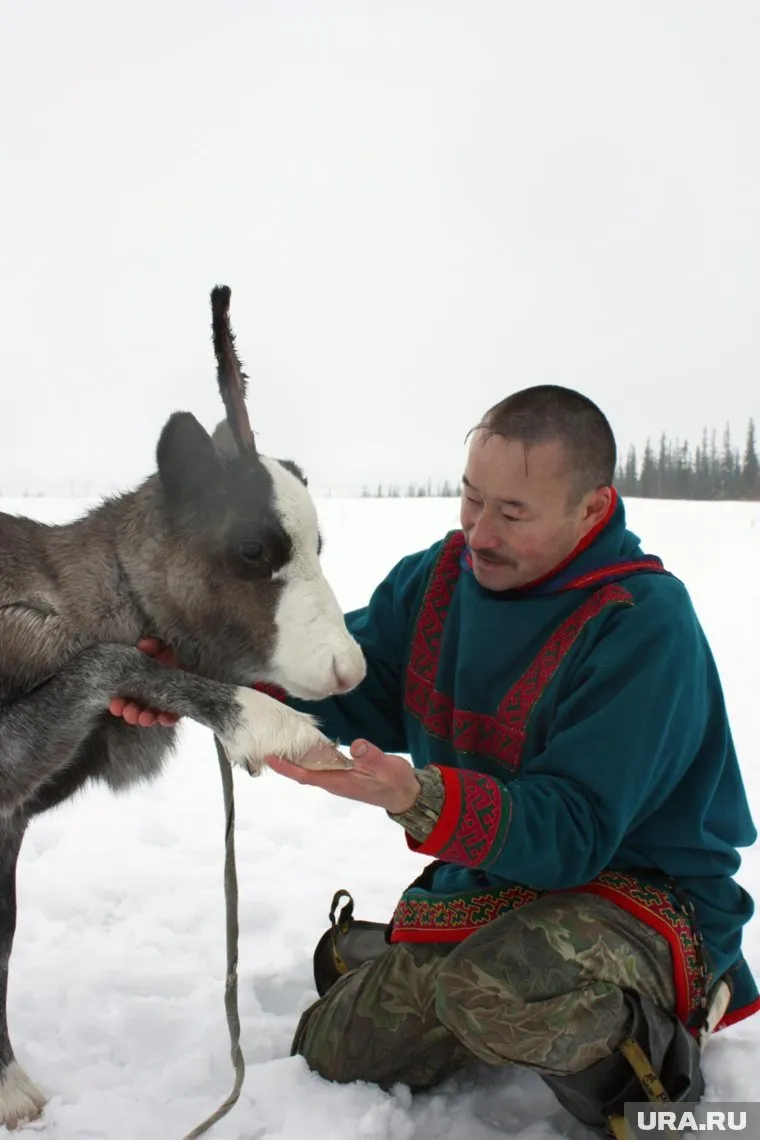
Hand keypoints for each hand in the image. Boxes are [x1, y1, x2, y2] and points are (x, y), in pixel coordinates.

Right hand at [108, 637, 180, 726]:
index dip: (118, 704)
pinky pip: (171, 717)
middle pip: (135, 711)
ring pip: (150, 717)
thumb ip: (150, 646)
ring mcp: (162, 704)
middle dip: (130, 713)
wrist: (190, 656)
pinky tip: (163, 717)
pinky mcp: (178, 708)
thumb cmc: (169, 653)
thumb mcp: (159, 647)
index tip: (115, 704)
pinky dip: (166, 719)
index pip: (124, 699)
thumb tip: (144, 645)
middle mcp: (148, 697)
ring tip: (144, 717)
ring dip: (145, 718)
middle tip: (128, 710)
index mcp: (137, 685)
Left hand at [264, 738, 420, 813]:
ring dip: (295, 758)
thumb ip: (371, 756)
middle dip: (284, 761)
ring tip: (280, 742)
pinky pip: (321, 766)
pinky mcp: (344, 774)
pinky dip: (310, 756)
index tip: (268, 757)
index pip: (305, 775)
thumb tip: (355, 746)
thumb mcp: (386, 767)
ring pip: (310, 769)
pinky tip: (306, 745)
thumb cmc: (395, 781)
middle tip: (266, 744)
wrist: (405, 794)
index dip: (286, 767)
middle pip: (302, 772)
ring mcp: (338, 779)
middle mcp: (334, 782)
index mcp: (339, 782)